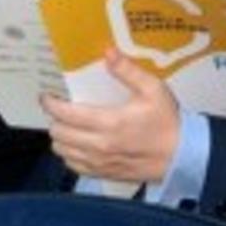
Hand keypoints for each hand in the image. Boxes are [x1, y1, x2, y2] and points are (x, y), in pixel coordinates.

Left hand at [43, 48, 180, 184]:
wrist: (180, 155)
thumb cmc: (166, 120)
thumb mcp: (153, 89)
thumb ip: (128, 71)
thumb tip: (107, 52)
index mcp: (109, 123)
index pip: (67, 115)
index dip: (51, 104)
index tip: (46, 95)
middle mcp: (99, 145)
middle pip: (59, 135)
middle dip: (54, 120)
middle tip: (58, 108)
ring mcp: (100, 163)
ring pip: (63, 152)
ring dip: (60, 137)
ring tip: (66, 125)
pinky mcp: (103, 174)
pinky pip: (74, 166)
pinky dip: (69, 154)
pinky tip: (76, 144)